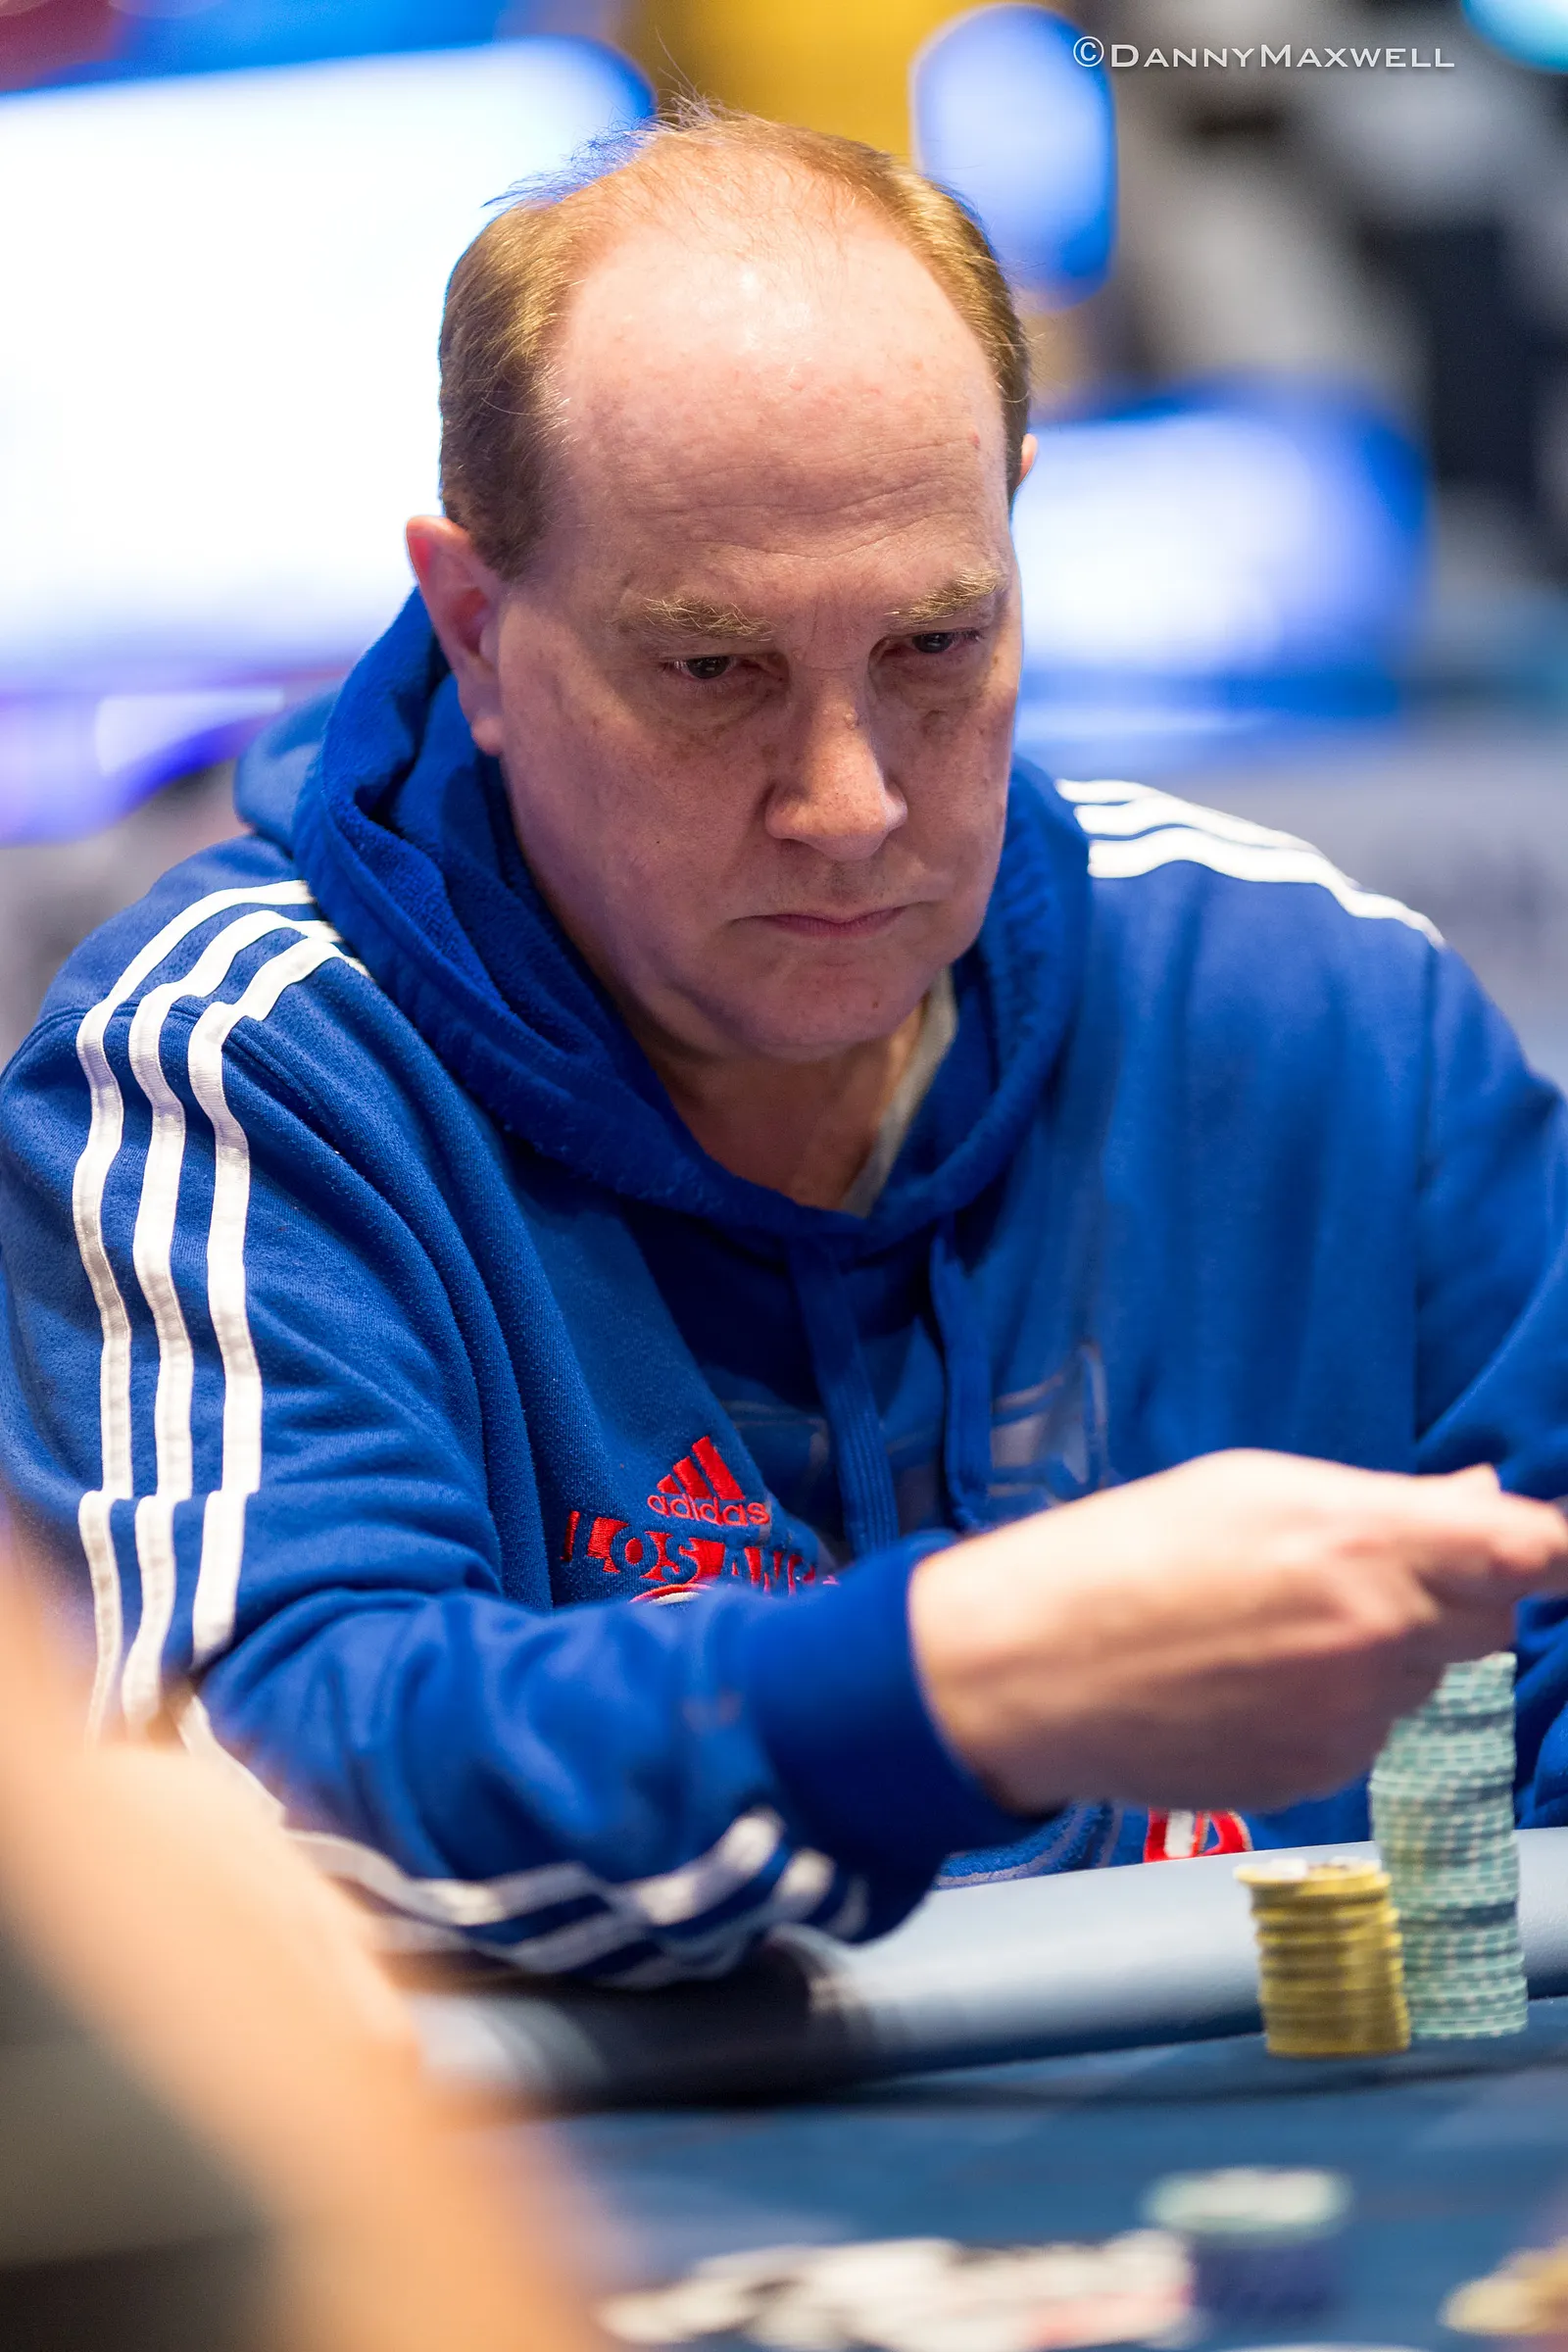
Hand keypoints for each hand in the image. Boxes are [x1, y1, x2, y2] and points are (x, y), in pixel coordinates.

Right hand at [908, 1451, 1567, 1815]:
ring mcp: (1355, 1717)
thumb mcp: (1251, 1487)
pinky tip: (1250, 1681)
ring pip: (1421, 1678)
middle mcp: (1380, 1635)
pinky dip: (1334, 1707)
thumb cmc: (1127, 1554)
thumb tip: (1485, 1496)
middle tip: (1349, 1571)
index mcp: (1365, 1541)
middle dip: (1451, 1593)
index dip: (1552, 1553)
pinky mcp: (1324, 1776)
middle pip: (1489, 1618)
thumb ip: (1386, 1503)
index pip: (1531, 1553)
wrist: (1033, 1670)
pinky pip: (1368, 1731)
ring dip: (1381, 1652)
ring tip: (1266, 1627)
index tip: (1548, 1552)